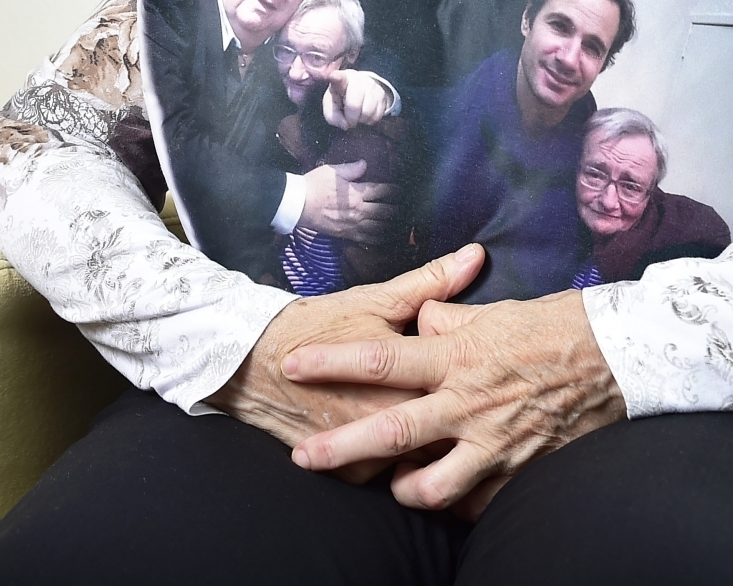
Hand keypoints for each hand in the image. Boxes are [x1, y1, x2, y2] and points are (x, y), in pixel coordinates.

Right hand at [207, 245, 485, 483]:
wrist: (252, 361)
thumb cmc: (318, 325)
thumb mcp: (376, 300)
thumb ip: (431, 285)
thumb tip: (474, 256)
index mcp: (407, 379)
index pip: (462, 394)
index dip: (477, 386)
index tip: (481, 376)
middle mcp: (391, 423)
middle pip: (450, 437)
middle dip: (459, 427)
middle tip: (460, 407)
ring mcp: (370, 454)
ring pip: (421, 463)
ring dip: (428, 448)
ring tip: (425, 423)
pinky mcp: (351, 475)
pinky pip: (389, 476)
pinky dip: (396, 461)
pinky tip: (394, 441)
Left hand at [283, 289, 625, 518]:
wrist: (618, 356)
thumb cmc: (556, 325)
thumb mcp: (495, 311)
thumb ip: (449, 320)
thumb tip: (423, 324)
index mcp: (456, 357)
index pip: (379, 359)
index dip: (332, 362)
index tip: (294, 365)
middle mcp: (467, 403)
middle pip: (390, 432)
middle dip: (339, 449)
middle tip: (304, 458)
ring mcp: (494, 442)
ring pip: (431, 486)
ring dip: (404, 490)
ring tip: (394, 487)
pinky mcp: (520, 469)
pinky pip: (478, 501)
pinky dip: (461, 505)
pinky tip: (453, 500)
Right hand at [300, 160, 398, 243]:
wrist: (298, 205)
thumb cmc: (313, 185)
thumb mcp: (332, 171)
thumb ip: (351, 168)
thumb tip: (364, 164)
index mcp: (357, 192)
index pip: (382, 191)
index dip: (394, 190)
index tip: (401, 190)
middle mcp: (359, 209)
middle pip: (385, 210)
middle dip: (396, 209)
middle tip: (404, 208)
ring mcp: (354, 224)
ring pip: (379, 227)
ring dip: (390, 225)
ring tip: (398, 223)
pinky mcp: (346, 234)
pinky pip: (366, 239)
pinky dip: (377, 239)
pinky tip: (384, 239)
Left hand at [323, 69, 393, 129]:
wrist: (361, 91)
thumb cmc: (342, 99)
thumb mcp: (331, 107)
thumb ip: (333, 117)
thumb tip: (346, 124)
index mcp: (341, 80)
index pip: (339, 78)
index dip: (336, 78)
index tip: (334, 76)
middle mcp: (358, 80)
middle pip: (354, 105)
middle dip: (351, 118)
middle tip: (349, 118)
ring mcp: (372, 86)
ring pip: (367, 112)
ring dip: (361, 119)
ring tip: (358, 114)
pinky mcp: (382, 95)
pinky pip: (377, 116)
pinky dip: (370, 120)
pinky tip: (366, 114)